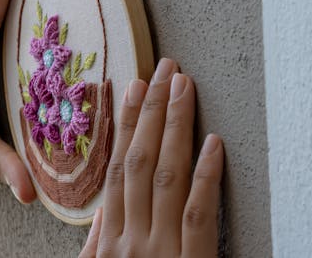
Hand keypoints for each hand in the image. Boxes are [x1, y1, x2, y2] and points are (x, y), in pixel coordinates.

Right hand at [80, 59, 224, 256]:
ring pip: (168, 177)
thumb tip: (101, 214)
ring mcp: (161, 251)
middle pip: (141, 162)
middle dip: (152, 111)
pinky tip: (214, 143)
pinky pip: (199, 214)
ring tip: (184, 87)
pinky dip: (206, 175)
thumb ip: (97, 246)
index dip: (126, 124)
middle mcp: (132, 239)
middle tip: (164, 71)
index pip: (117, 169)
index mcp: (110, 240)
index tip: (134, 88)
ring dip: (176, 126)